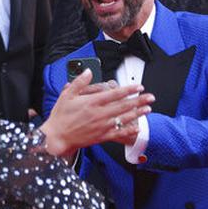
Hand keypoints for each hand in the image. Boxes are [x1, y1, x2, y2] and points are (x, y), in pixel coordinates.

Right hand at [39, 69, 153, 157]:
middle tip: (150, 97)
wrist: (57, 137)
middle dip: (139, 101)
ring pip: (124, 119)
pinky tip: (137, 127)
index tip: (138, 87)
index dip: (129, 90)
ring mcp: (101, 126)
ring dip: (137, 114)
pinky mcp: (101, 137)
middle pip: (124, 106)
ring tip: (148, 109)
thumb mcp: (67, 95)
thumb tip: (88, 71)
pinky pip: (118, 133)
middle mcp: (99, 114)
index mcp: (92, 102)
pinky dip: (128, 131)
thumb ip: (79, 82)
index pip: (115, 94)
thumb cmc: (61, 117)